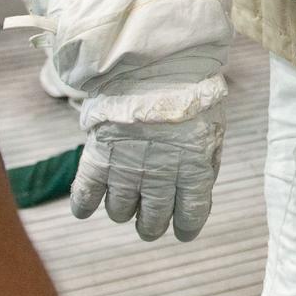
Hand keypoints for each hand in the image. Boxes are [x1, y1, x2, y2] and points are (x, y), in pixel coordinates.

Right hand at [71, 106, 225, 241]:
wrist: (155, 64)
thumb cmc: (190, 93)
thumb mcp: (212, 129)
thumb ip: (205, 165)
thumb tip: (197, 195)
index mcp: (193, 169)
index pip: (190, 215)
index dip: (185, 228)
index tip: (182, 231)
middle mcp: (159, 177)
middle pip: (152, 220)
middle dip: (152, 225)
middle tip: (149, 221)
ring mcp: (126, 169)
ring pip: (120, 211)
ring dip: (122, 211)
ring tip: (124, 200)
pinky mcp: (98, 158)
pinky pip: (85, 195)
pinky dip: (83, 206)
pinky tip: (84, 209)